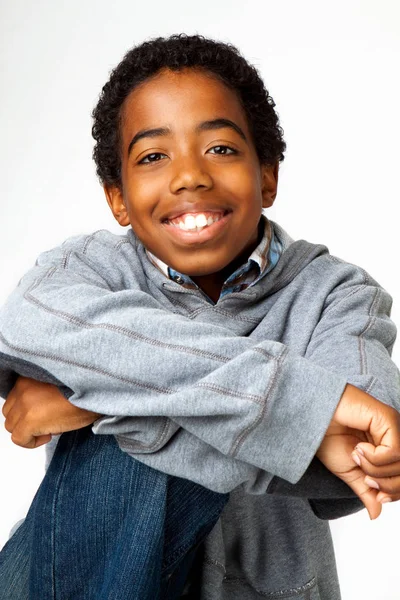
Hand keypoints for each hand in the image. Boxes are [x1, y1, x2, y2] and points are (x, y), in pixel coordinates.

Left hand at [2, 376, 100, 448]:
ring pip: (11, 426)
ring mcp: (24, 405)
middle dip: (24, 420)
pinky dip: (32, 442)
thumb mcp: (57, 383)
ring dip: (28, 431)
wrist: (96, 394)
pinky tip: (49, 435)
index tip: (42, 412)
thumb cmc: (84, 389)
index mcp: (28, 376)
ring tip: (49, 428)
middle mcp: (22, 388)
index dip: (27, 409)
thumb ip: (39, 391)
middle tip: (46, 422)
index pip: (14, 398)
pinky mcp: (29, 420)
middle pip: (9, 412)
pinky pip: (19, 439)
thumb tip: (35, 411)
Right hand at [317, 384, 399, 519]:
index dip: (394, 492)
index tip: (375, 493)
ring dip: (376, 469)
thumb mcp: (349, 472)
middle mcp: (394, 436)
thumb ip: (366, 492)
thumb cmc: (327, 436)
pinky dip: (375, 457)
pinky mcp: (388, 419)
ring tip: (356, 455)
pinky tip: (359, 447)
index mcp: (387, 447)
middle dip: (387, 485)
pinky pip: (394, 450)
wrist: (312, 418)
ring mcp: (393, 427)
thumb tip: (377, 515)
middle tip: (365, 479)